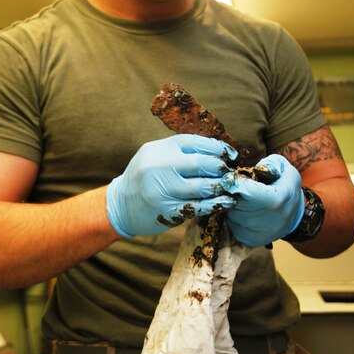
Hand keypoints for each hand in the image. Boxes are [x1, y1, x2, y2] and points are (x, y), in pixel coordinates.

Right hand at [106, 134, 235, 236]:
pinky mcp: (166, 211)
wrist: (121, 205)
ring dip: (221, 187)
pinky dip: (215, 204)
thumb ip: (180, 152)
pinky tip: (226, 202)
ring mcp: (162, 190)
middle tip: (231, 172)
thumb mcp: (156, 156)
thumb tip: (216, 151)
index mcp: (159, 149)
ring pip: (201, 187)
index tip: (230, 154)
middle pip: (200, 164)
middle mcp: (159, 167)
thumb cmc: (146, 177)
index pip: (194, 143)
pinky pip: (197, 207)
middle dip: (220, 168)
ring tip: (233, 186)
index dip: (216, 147)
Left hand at [222, 154, 303, 246]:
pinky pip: (232, 226)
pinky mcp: (252, 240)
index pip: (245, 190)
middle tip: (237, 189)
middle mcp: (269, 218)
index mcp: (277, 198)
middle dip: (232, 194)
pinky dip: (234, 218)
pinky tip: (244, 212)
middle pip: (236, 203)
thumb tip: (254, 169)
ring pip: (231, 215)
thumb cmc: (286, 186)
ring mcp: (260, 232)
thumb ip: (270, 164)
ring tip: (242, 200)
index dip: (235, 182)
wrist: (295, 214)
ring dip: (232, 206)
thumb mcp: (285, 169)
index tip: (232, 179)